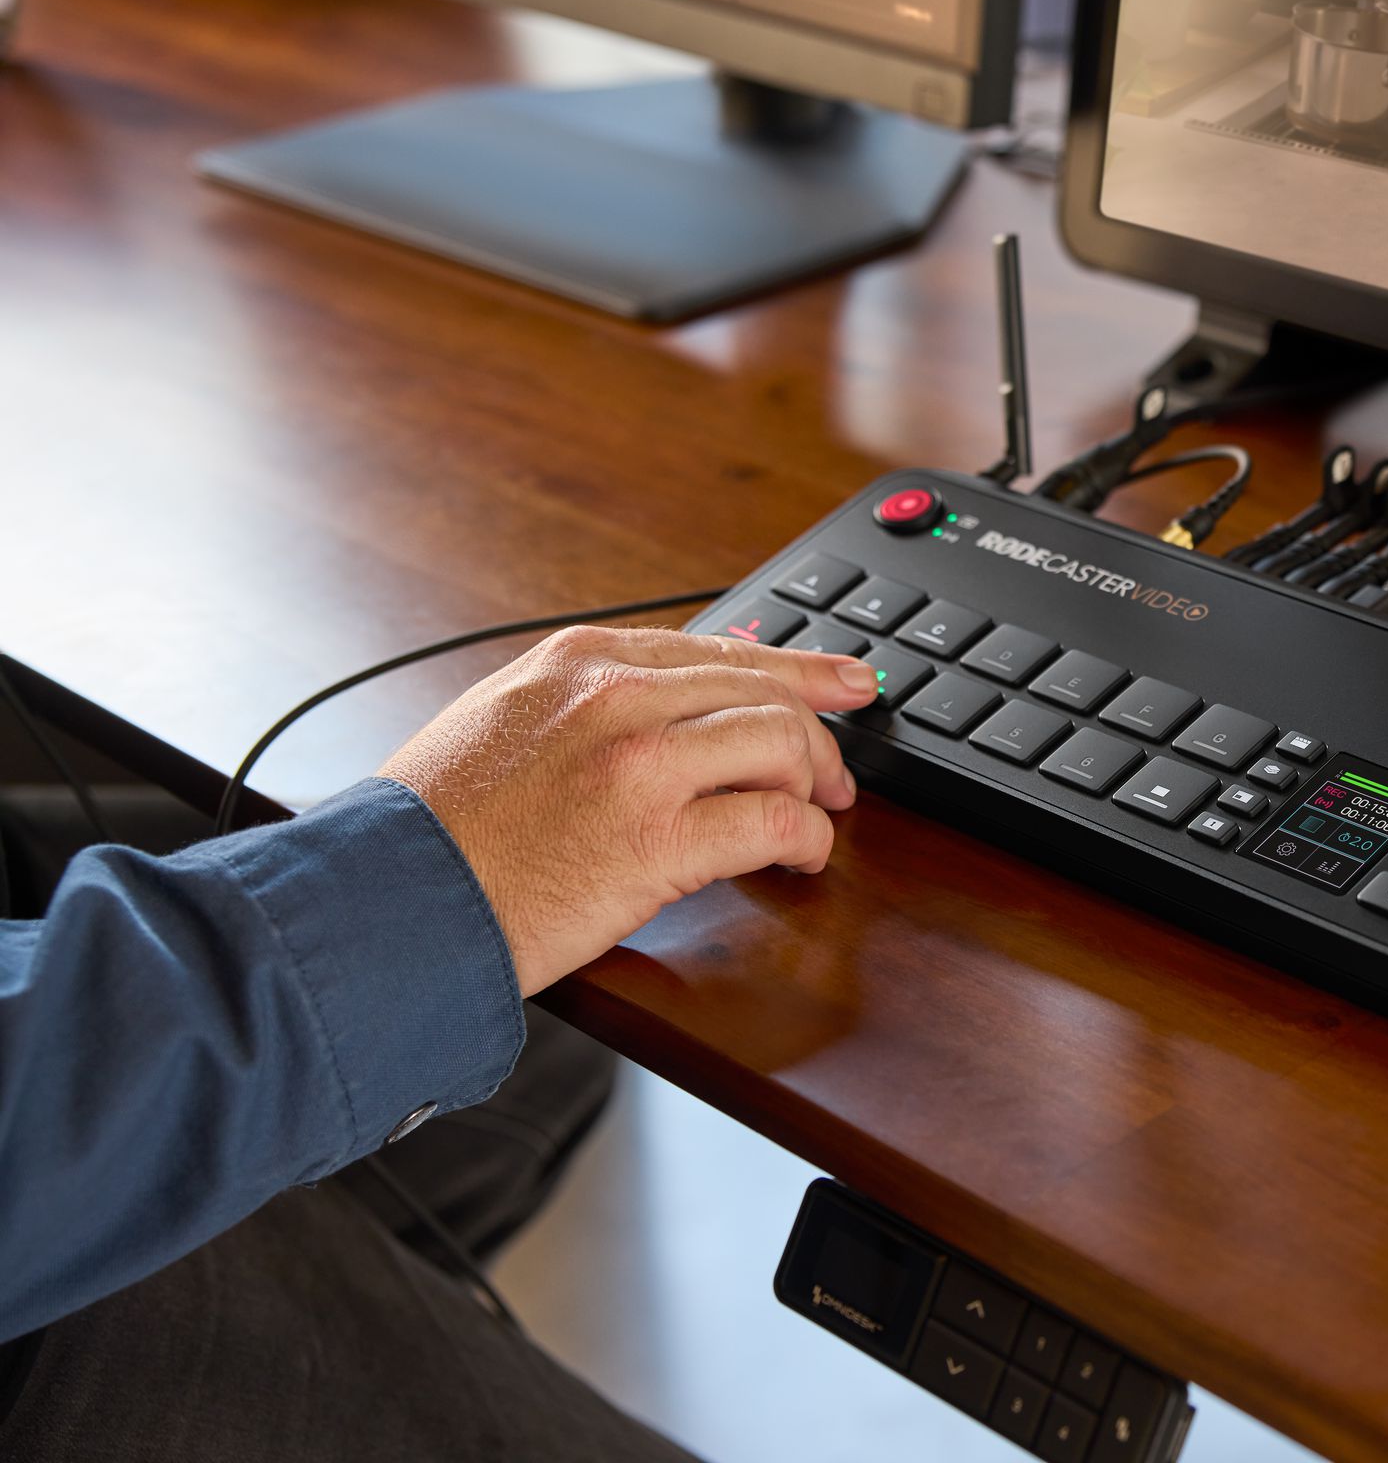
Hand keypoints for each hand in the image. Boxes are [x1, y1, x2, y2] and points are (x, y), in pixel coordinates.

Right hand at [379, 625, 879, 994]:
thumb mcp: (503, 721)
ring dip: (817, 784)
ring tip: (819, 816)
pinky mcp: (656, 841)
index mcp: (579, 660)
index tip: (841, 680)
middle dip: (818, 731)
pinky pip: (773, 822)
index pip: (717, 649)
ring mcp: (639, 764)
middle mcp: (615, 695)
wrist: (384, 900)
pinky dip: (806, 839)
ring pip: (781, 741)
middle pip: (763, 688)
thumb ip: (584, 703)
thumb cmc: (435, 829)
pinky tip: (801, 857)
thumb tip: (667, 706)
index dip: (794, 667)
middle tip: (838, 773)